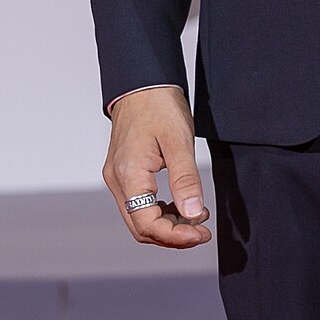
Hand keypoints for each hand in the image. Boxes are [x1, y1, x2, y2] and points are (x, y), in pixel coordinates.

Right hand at [104, 84, 211, 247]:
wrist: (141, 83)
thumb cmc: (158, 105)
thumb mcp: (179, 142)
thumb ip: (186, 180)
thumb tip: (193, 214)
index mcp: (128, 174)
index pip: (147, 223)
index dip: (176, 236)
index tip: (202, 233)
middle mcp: (117, 180)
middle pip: (140, 227)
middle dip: (173, 235)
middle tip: (202, 232)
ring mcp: (117, 178)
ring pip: (139, 218)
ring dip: (167, 225)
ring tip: (196, 218)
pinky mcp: (124, 173)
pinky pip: (139, 204)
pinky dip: (160, 212)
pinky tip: (182, 204)